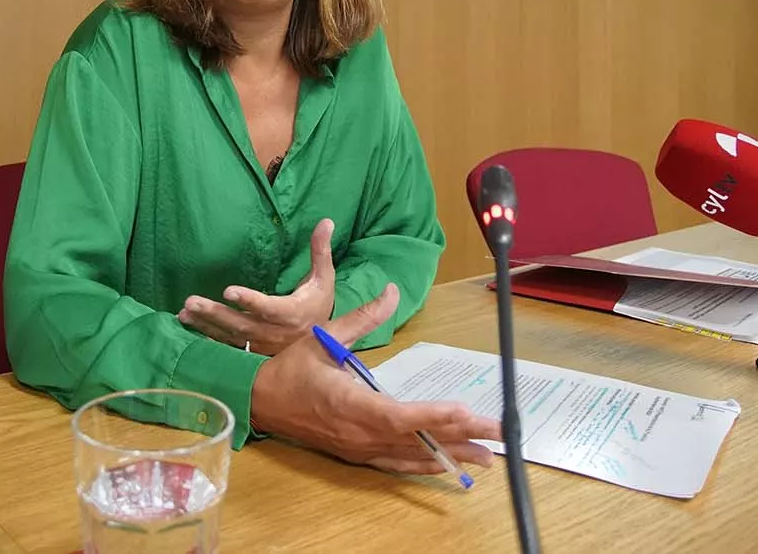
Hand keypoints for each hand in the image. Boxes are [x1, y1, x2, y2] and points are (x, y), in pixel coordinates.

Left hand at [179, 218, 336, 354]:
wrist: (320, 346)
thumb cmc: (319, 305)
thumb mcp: (324, 279)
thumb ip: (321, 251)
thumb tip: (326, 221)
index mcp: (291, 313)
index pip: (267, 308)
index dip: (248, 300)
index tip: (228, 290)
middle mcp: (273, 333)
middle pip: (240, 324)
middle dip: (215, 313)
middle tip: (190, 302)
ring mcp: (260, 345)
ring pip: (230, 337)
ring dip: (205, 325)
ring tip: (184, 313)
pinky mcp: (251, 352)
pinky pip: (227, 347)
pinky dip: (207, 338)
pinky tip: (188, 327)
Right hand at [249, 283, 501, 474]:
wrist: (260, 402)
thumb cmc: (291, 367)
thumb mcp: (324, 336)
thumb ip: (362, 318)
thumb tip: (392, 291)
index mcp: (348, 403)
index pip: (397, 415)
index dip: (432, 416)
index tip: (463, 411)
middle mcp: (358, 432)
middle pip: (415, 438)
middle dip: (459, 436)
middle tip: (497, 434)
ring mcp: (359, 447)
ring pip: (411, 455)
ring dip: (450, 456)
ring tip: (486, 457)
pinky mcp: (357, 454)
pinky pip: (396, 463)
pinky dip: (424, 464)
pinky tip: (447, 465)